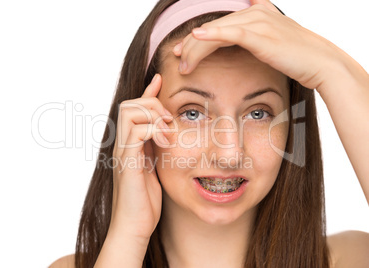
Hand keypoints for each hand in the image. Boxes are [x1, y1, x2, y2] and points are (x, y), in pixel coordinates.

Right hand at [109, 74, 172, 243]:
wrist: (134, 225)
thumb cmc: (145, 200)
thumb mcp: (154, 168)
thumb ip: (156, 147)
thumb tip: (165, 132)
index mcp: (130, 144)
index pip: (134, 108)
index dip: (148, 92)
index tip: (160, 79)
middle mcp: (121, 144)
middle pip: (129, 104)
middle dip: (152, 104)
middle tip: (168, 122)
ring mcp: (122, 152)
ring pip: (129, 112)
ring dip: (153, 116)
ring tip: (167, 133)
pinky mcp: (126, 162)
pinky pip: (136, 132)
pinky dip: (153, 131)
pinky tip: (165, 143)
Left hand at [173, 0, 343, 90]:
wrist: (321, 63)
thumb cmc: (298, 56)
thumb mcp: (277, 39)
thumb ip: (261, 30)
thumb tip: (253, 19)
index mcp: (257, 13)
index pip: (219, 25)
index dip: (198, 38)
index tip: (183, 51)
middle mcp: (256, 13)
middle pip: (214, 27)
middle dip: (191, 44)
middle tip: (177, 58)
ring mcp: (259, 22)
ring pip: (217, 31)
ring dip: (196, 47)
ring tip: (183, 63)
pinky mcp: (261, 35)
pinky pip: (231, 33)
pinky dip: (212, 35)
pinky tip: (197, 37)